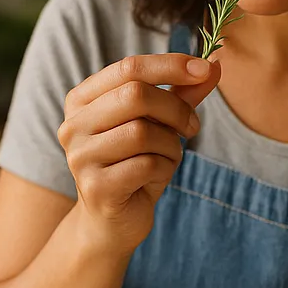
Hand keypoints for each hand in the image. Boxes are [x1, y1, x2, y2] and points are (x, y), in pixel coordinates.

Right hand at [59, 53, 221, 253]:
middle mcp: (73, 125)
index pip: (128, 68)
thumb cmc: (135, 165)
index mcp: (82, 100)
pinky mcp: (96, 187)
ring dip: (170, 144)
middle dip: (176, 108)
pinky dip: (164, 168)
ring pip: (142, 132)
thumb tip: (214, 65)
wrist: (112, 222)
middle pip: (135, 95)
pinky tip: (156, 177)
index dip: (170, 65)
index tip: (204, 69)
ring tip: (169, 156)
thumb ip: (182, 94)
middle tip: (193, 126)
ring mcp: (80, 157)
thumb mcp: (159, 124)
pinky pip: (146, 165)